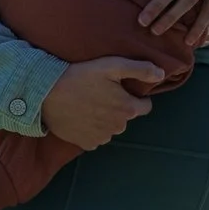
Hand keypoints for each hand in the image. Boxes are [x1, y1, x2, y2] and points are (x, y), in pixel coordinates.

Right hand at [40, 56, 161, 149]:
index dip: (135, 97)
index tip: (121, 89)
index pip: (145, 106)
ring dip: (106, 119)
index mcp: (128, 109)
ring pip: (112, 127)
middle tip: (101, 94)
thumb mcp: (112, 65)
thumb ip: (140, 70)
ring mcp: (102, 137)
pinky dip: (93, 129)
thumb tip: (162, 75)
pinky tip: (82, 116)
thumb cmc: (81, 76)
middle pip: (127, 117)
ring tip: (89, 104)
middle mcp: (118, 127)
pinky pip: (97, 137)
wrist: (46, 94)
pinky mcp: (86, 144)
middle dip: (119, 107)